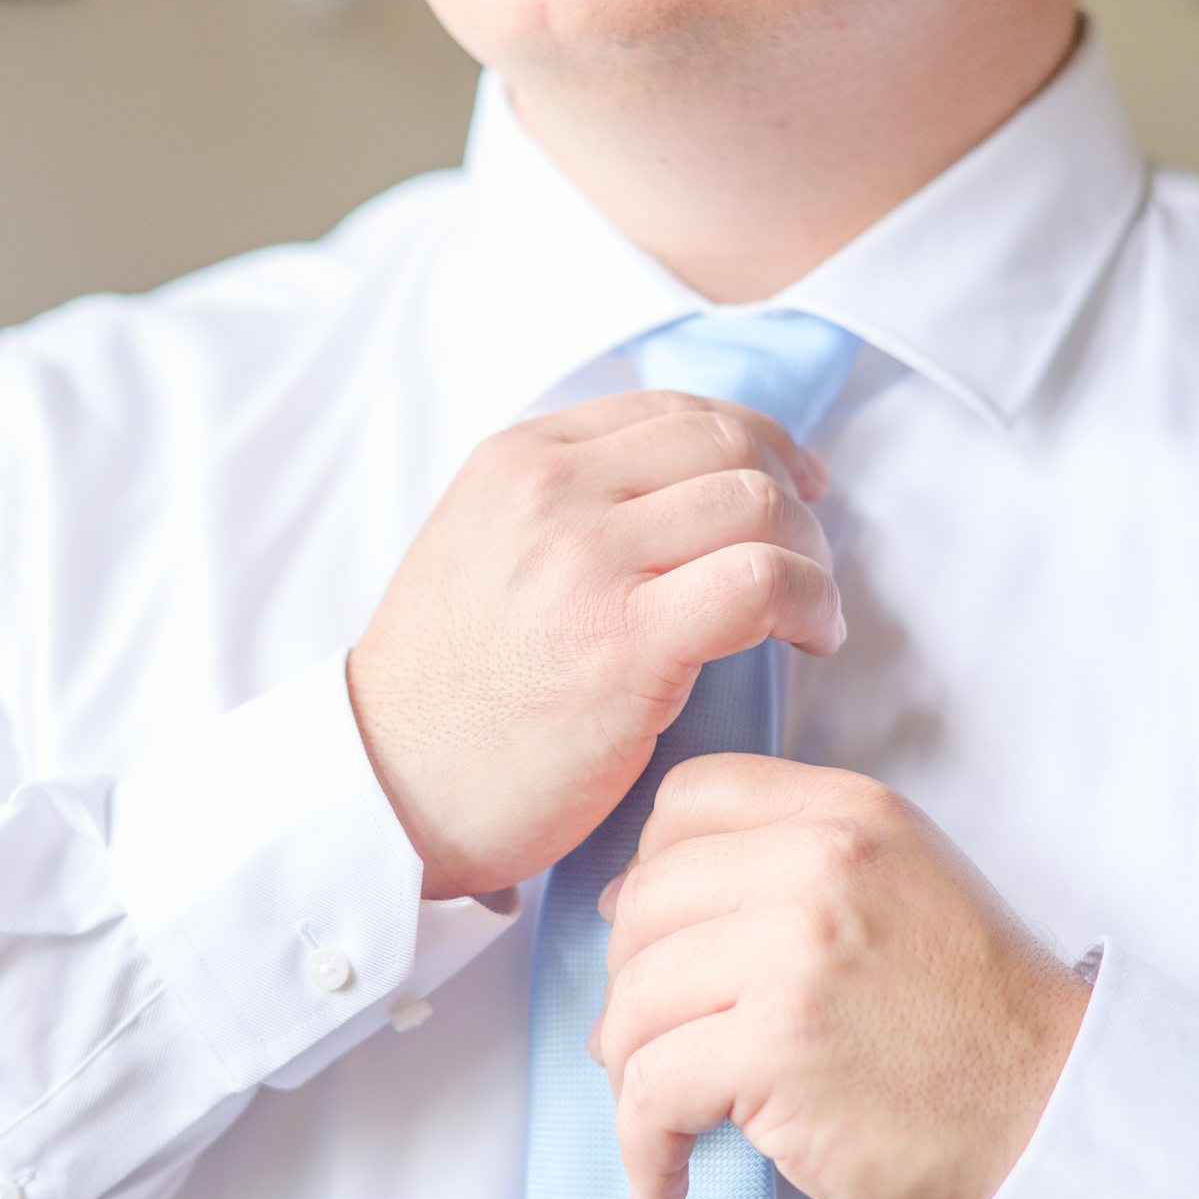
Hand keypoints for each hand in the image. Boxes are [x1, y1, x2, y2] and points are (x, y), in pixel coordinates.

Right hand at [347, 392, 843, 899]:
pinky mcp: (626, 642)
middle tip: (808, 556)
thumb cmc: (443, 696)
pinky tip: (810, 638)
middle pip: (727, 446)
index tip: (790, 485)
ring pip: (757, 503)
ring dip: (810, 555)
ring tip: (810, 612)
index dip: (756, 441)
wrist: (388, 788)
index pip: (673, 410)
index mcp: (516, 460)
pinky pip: (763, 582)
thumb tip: (679, 495)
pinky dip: (810, 602)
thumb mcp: (478, 550)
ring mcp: (587, 561)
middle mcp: (551, 491)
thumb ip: (562, 507)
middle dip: (793, 495)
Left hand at [589, 753, 1090, 1198]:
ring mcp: (795, 955)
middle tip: (648, 1046)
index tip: (659, 940)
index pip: (689, 800)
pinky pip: (652, 1090)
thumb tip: (627, 898)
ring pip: (635, 999)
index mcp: (847, 814)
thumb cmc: (969, 1019)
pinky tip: (661, 1180)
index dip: (653, 871)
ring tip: (658, 1117)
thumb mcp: (898, 884)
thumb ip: (790, 863)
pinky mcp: (778, 1050)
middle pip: (645, 900)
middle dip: (630, 982)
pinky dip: (641, 1144)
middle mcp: (819, 864)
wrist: (1054, 1121)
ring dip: (629, 1070)